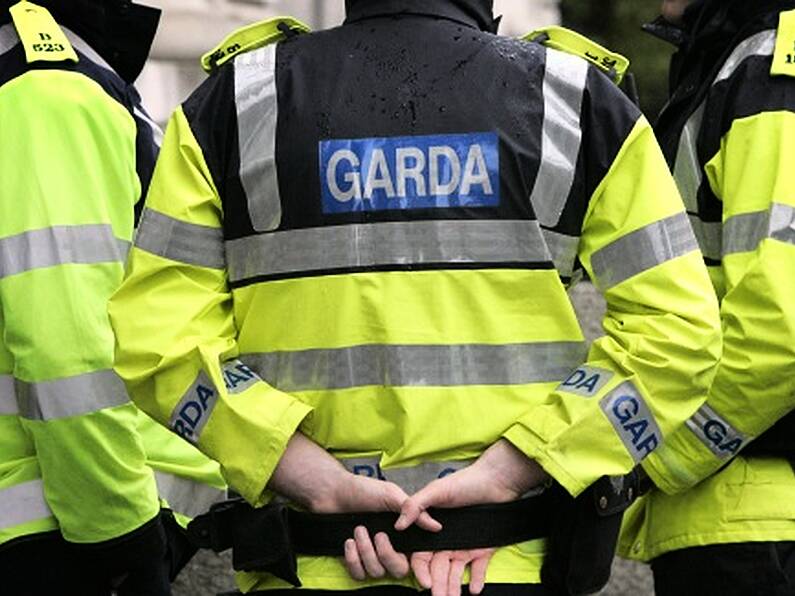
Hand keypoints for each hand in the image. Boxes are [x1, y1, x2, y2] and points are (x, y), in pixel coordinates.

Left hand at [267, 433, 437, 580]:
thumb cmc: (363, 490)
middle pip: (398, 570)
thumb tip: (436, 526)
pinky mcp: (355, 560)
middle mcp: (390, 546)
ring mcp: (372, 554)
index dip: (416, 560)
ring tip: (359, 530)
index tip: (407, 552)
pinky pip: (358, 574)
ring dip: (366, 552)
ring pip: (377, 572)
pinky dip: (353, 560)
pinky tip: (349, 542)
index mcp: (403, 532)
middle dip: (387, 555)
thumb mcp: (391, 495)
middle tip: (378, 535)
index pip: (416, 555)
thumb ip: (413, 511)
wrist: (334, 491)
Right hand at [393, 440, 548, 593]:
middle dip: (438, 585)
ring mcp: (465, 545)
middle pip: (438, 568)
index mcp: (432, 529)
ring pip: (456, 572)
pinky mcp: (483, 548)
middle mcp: (447, 541)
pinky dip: (477, 579)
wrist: (496, 479)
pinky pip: (478, 568)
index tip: (424, 582)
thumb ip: (416, 505)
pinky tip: (475, 589)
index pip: (422, 555)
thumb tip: (398, 525)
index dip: (421, 570)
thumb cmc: (464, 482)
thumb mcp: (437, 491)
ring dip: (454, 587)